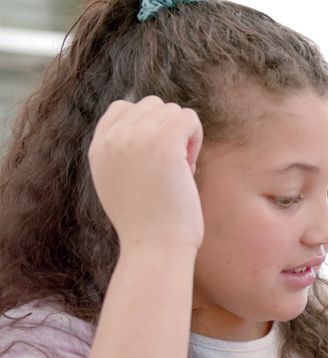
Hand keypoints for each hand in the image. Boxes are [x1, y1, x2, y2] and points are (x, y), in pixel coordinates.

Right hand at [88, 95, 204, 252]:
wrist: (154, 247)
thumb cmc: (148, 224)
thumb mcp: (121, 183)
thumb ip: (124, 153)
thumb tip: (151, 125)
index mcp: (97, 147)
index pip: (123, 108)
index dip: (149, 128)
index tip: (155, 161)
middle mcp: (112, 138)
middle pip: (152, 106)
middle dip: (168, 132)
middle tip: (170, 169)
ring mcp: (136, 137)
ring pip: (173, 111)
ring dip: (184, 138)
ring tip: (178, 172)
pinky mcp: (163, 142)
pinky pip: (189, 118)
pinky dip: (196, 139)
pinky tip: (189, 167)